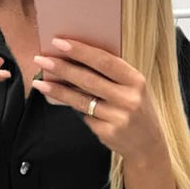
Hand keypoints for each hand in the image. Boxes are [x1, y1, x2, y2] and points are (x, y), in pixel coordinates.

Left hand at [32, 39, 166, 163]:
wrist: (149, 146)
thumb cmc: (137, 110)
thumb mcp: (133, 89)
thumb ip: (112, 75)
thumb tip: (75, 59)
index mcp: (136, 81)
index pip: (104, 61)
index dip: (80, 51)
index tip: (58, 42)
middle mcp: (129, 99)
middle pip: (88, 80)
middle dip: (62, 68)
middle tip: (41, 59)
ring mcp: (118, 118)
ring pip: (81, 100)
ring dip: (58, 90)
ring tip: (40, 82)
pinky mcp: (108, 133)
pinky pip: (85, 116)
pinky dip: (73, 107)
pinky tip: (61, 101)